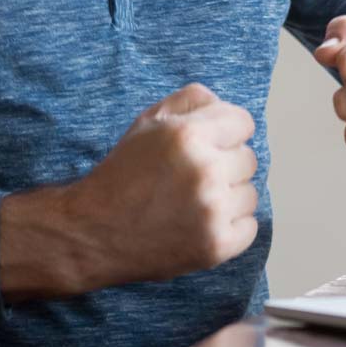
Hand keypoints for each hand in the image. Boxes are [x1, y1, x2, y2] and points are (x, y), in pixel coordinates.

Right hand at [0, 83, 258, 298]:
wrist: (94, 232)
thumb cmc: (123, 173)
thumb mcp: (148, 122)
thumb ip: (190, 100)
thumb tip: (224, 106)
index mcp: (188, 135)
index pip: (244, 122)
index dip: (226, 131)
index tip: (210, 144)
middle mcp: (205, 170)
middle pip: (248, 158)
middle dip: (226, 164)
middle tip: (194, 177)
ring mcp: (213, 211)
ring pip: (251, 193)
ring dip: (230, 196)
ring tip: (196, 202)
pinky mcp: (217, 246)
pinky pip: (250, 226)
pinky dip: (231, 226)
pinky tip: (202, 223)